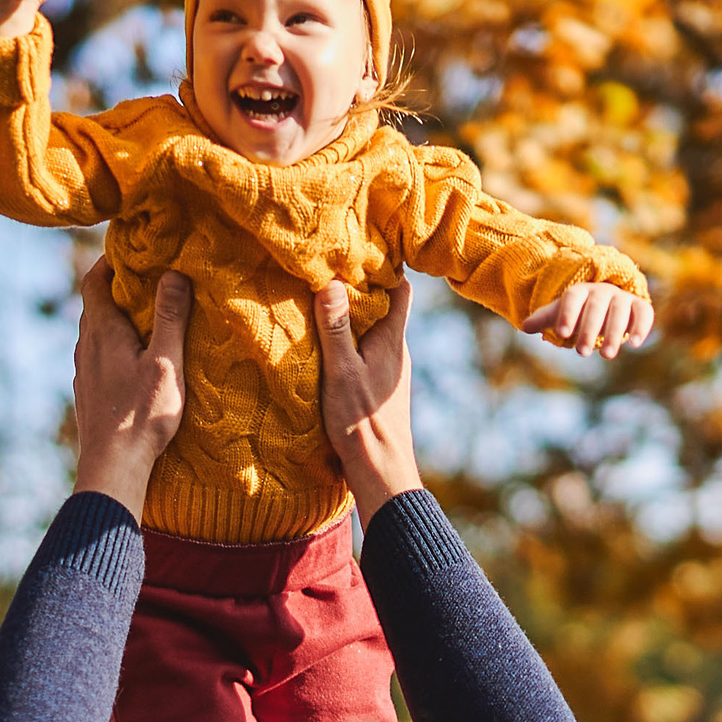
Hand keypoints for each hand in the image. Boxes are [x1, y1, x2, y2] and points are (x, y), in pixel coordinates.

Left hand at [72, 258, 188, 518]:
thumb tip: (173, 273)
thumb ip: (169, 318)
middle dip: (118, 286)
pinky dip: (114, 343)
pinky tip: (135, 357)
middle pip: (94, 303)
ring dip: (116, 317)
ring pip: (95, 331)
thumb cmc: (141, 415)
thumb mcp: (164, 363)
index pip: (94, 280)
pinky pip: (98, 354)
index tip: (132, 250)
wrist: (112, 467)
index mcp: (102, 331)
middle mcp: (86, 346)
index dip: (110, 261)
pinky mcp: (88, 391)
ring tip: (146, 315)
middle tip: (148, 278)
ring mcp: (84, 370)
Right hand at [316, 279, 422, 529]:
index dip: (385, 265)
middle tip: (328, 266)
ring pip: (374, 329)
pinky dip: (351, 339)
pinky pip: (367, 350)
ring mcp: (389, 370)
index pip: (400, 288)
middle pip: (385, 305)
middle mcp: (396, 350)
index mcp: (392, 339)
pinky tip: (327, 343)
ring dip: (353, 314)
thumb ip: (336, 329)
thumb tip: (330, 282)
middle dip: (361, 285)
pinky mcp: (379, 387)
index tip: (358, 247)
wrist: (382, 474)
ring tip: (321, 298)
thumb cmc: (363, 424)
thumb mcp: (342, 373)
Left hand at [519, 282, 653, 357]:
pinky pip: (644, 312)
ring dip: (613, 332)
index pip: (573, 297)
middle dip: (589, 329)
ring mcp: (622, 298)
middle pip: (596, 305)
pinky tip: (634, 344)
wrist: (609, 303)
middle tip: (582, 353)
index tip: (561, 334)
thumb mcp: (562, 314)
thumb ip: (546, 319)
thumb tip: (524, 327)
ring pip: (620, 310)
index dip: (567, 314)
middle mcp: (603, 291)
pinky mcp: (640, 307)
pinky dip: (641, 327)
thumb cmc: (581, 312)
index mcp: (581, 291)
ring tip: (606, 356)